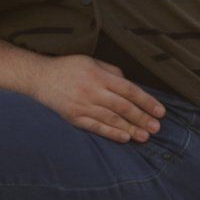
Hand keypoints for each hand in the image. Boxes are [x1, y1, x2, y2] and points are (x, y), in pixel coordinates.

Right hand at [31, 54, 167, 143]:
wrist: (39, 78)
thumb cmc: (68, 68)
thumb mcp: (91, 62)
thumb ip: (112, 72)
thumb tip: (129, 85)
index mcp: (99, 75)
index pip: (129, 90)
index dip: (146, 101)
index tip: (160, 111)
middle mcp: (92, 91)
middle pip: (123, 107)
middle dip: (142, 118)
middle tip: (156, 128)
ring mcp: (83, 105)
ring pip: (112, 119)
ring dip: (130, 129)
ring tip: (144, 136)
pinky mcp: (74, 117)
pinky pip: (96, 127)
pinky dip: (111, 133)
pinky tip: (124, 138)